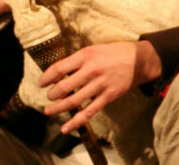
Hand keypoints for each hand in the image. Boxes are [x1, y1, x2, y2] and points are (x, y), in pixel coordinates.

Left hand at [39, 40, 161, 133]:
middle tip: (48, 98)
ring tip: (49, 111)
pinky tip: (66, 127)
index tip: (40, 83)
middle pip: (65, 86)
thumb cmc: (112, 53)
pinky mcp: (108, 97)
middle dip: (53, 94)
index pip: (59, 68)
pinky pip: (89, 111)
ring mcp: (100, 85)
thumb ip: (76, 60)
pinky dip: (76, 121)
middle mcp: (91, 70)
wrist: (138, 60)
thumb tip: (58, 73)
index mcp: (85, 56)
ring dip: (59, 107)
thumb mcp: (92, 50)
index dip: (46, 77)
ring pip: (74, 100)